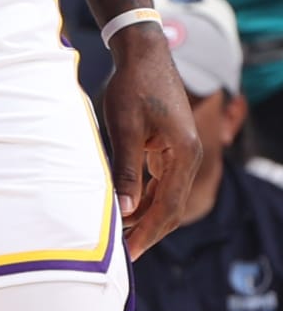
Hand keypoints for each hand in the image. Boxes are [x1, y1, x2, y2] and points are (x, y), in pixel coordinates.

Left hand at [102, 23, 199, 257]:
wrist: (143, 55)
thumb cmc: (133, 87)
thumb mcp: (125, 129)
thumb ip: (126, 170)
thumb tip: (124, 210)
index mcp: (184, 153)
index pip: (167, 205)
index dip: (147, 232)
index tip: (130, 253)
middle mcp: (188, 156)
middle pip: (170, 206)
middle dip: (148, 231)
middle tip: (125, 254)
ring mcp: (180, 153)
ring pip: (165, 196)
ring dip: (145, 216)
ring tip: (122, 237)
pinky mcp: (170, 148)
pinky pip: (160, 182)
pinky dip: (145, 198)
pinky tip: (128, 210)